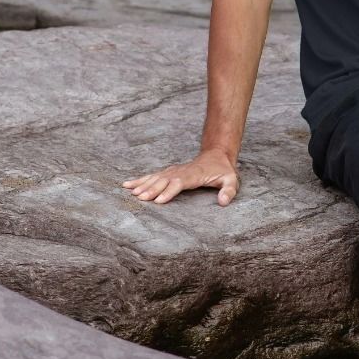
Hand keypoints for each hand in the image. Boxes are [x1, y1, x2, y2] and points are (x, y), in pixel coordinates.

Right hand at [121, 149, 239, 205]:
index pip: (180, 182)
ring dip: (143, 184)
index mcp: (194, 175)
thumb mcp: (231, 180)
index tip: (159, 200)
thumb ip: (229, 190)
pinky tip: (127, 184)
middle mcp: (181, 172)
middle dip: (152, 189)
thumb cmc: (223, 171)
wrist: (217, 155)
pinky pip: (153, 176)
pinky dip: (140, 179)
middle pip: (164, 180)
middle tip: (140, 198)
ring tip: (130, 192)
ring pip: (156, 177)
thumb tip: (223, 202)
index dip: (170, 191)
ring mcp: (173, 171)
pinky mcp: (169, 172)